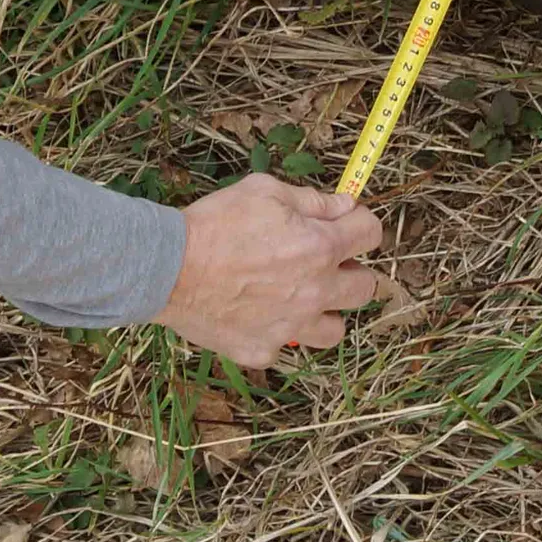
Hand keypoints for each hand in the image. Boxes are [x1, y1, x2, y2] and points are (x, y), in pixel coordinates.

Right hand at [158, 173, 383, 367]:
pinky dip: (276, 331)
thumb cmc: (215, 223)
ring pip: (335, 330)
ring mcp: (290, 327)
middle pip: (366, 288)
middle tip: (325, 263)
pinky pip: (285, 346)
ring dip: (325, 312)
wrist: (169, 267)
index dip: (361, 225)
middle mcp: (315, 292)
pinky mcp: (263, 350)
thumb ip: (313, 201)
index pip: (371, 235)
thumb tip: (346, 205)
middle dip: (351, 271)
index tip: (349, 226)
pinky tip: (256, 313)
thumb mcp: (265, 192)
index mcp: (321, 248)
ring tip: (299, 297)